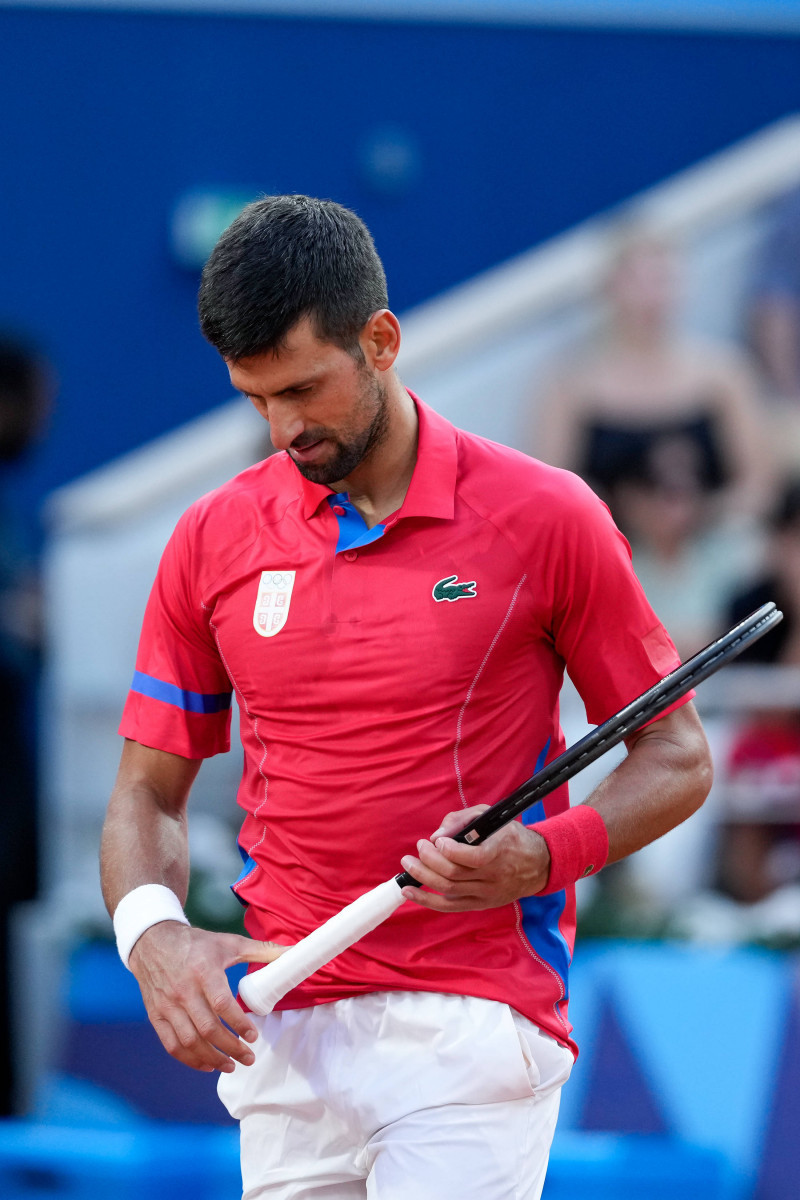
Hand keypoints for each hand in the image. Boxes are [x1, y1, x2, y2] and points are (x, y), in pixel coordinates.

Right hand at [129, 921, 286, 1073]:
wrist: (153, 942)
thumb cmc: (196, 944)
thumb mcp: (228, 942)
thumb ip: (261, 950)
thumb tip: (292, 952)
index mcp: (203, 970)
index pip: (221, 1004)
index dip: (239, 1024)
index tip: (253, 1036)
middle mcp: (182, 990)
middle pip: (207, 1028)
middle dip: (230, 1048)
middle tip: (249, 1058)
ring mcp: (167, 1005)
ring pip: (189, 1041)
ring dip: (212, 1058)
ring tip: (231, 1066)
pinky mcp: (156, 1015)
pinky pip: (171, 1045)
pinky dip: (189, 1059)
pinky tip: (206, 1064)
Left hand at [399, 804, 549, 911]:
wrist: (538, 864)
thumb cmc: (510, 836)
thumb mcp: (491, 816)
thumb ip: (463, 820)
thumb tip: (436, 835)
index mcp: (500, 850)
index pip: (473, 857)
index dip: (450, 850)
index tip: (437, 840)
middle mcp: (494, 875)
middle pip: (455, 874)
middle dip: (429, 861)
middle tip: (418, 848)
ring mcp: (487, 893)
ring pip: (450, 891)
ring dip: (424, 878)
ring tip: (408, 866)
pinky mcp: (481, 904)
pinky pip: (451, 906)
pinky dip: (428, 900)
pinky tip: (411, 892)